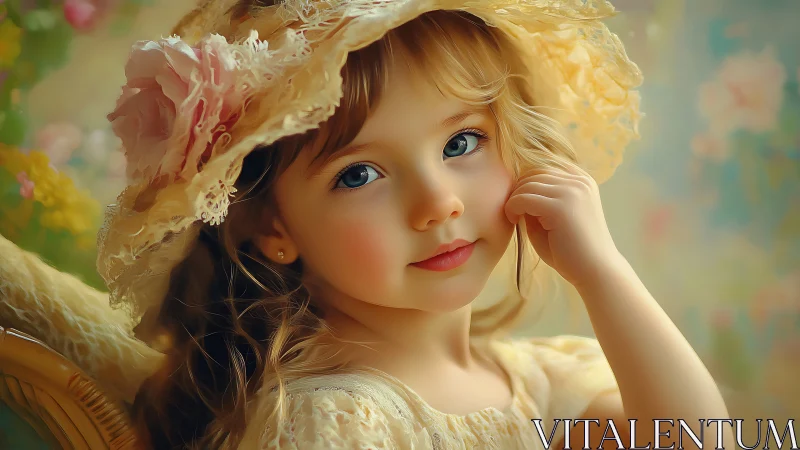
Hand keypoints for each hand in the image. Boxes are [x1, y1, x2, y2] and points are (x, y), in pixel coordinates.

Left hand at [504, 165, 623, 288]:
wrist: (596, 271)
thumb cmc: (572, 250)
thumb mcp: (554, 217)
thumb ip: (538, 200)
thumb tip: (515, 187)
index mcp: (581, 180)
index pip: (544, 167)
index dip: (527, 183)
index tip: (521, 204)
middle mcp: (579, 181)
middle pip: (533, 173)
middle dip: (518, 191)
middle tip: (514, 212)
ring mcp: (571, 191)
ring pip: (526, 184)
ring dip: (514, 200)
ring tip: (514, 218)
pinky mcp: (560, 206)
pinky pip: (523, 198)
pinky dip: (512, 207)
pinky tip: (513, 220)